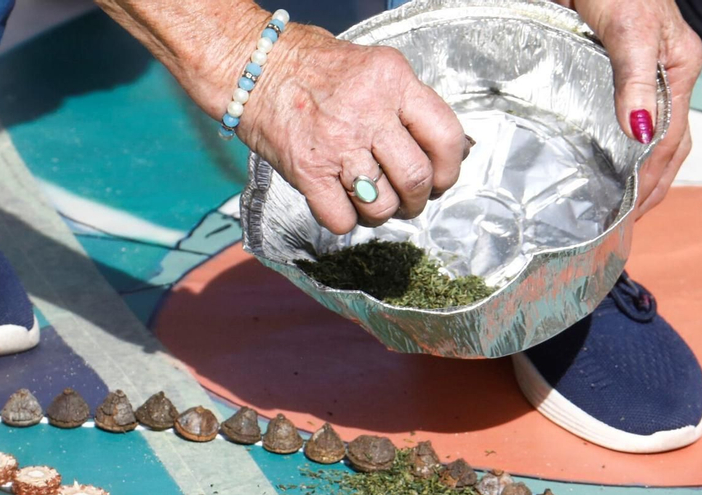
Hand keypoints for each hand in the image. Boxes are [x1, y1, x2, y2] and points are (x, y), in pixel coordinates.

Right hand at [241, 25, 466, 233]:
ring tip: (369, 200)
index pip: (446, 137)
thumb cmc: (314, 68)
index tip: (439, 180)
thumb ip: (407, 106)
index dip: (449, 170)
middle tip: (405, 200)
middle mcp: (368, 111)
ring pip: (381, 206)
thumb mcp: (373, 69)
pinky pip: (342, 220)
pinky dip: (345, 221)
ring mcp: (336, 143)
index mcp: (393, 80)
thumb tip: (445, 153)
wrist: (252, 65)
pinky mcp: (306, 171)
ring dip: (380, 214)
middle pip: (415, 180)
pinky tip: (338, 201)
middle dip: (416, 202)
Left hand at [562, 0, 701, 215]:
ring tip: (618, 204)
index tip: (636, 213)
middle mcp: (663, 76)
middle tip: (628, 222)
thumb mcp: (630, 31)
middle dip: (651, 186)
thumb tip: (642, 132)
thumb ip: (635, 81)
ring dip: (636, 170)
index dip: (654, 179)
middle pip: (667, 145)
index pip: (672, 140)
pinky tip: (602, 161)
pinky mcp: (614, 69)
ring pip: (647, 133)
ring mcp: (640, 75)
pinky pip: (622, 117)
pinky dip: (616, 146)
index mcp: (680, 69)